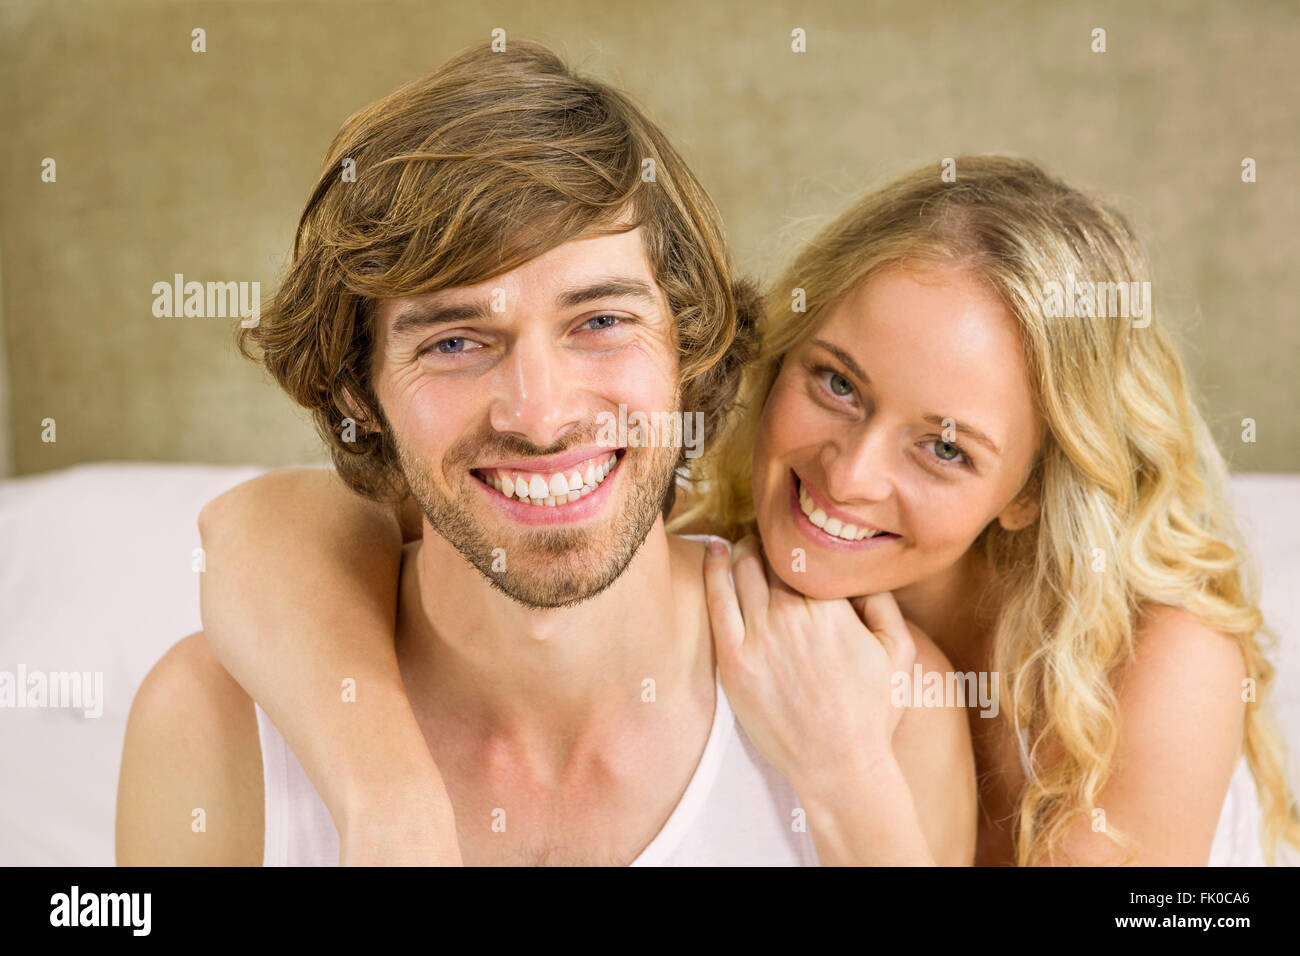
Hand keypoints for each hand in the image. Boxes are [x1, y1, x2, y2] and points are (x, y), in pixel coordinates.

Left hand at [702, 535, 915, 796]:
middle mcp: (792, 616)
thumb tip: (861, 569)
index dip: (799, 538)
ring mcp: (758, 638)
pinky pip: (716, 602)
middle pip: (771, 556)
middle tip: (767, 534)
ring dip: (742, 549)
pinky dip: (714, 570)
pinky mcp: (733, 661)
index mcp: (832, 610)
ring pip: (742, 570)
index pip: (805, 554)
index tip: (797, 533)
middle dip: (769, 539)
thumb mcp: (899, 651)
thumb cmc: (873, 712)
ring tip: (744, 544)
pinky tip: (715, 552)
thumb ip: (883, 602)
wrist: (840, 766)